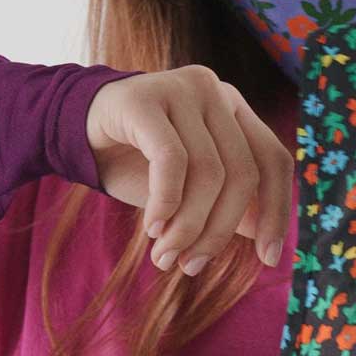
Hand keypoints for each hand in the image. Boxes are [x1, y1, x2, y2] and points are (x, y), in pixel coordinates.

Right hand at [83, 68, 292, 273]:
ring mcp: (181, 89)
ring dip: (186, 226)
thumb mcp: (192, 190)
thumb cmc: (139, 163)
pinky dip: (165, 203)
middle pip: (242, 173)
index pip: (273, 161)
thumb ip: (231, 206)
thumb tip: (268, 240)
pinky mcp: (144, 98)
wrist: (77, 134)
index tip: (269, 259)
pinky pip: (171, 160)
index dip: (277, 212)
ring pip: (208, 172)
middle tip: (190, 266)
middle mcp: (215, 91)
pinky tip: (152, 228)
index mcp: (235, 111)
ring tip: (164, 255)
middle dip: (218, 231)